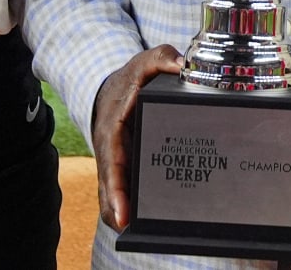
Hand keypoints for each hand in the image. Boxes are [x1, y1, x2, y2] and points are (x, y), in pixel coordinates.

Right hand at [91, 44, 183, 231]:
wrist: (115, 88)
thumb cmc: (131, 79)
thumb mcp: (144, 63)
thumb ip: (161, 59)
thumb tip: (181, 65)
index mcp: (112, 129)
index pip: (112, 162)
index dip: (116, 188)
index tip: (122, 211)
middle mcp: (111, 150)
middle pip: (110, 185)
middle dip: (116, 207)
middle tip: (125, 226)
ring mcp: (117, 161)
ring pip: (113, 192)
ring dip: (121, 212)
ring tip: (134, 231)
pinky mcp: (127, 167)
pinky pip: (125, 189)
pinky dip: (128, 207)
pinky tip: (141, 223)